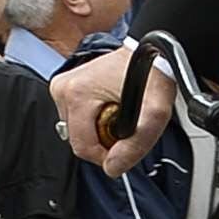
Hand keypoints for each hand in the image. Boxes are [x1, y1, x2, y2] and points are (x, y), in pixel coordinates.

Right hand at [50, 47, 166, 169]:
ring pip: (78, 129)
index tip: (125, 147)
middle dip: (103, 140)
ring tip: (120, 112)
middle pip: (79, 139)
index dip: (106, 156)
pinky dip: (95, 118)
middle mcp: (64, 88)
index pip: (82, 147)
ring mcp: (64, 86)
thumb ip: (135, 146)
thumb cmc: (152, 73)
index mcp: (76, 94)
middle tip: (126, 123)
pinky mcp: (68, 86)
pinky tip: (110, 106)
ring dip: (99, 130)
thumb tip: (113, 167)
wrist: (151, 51)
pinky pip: (78, 117)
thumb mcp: (154, 114)